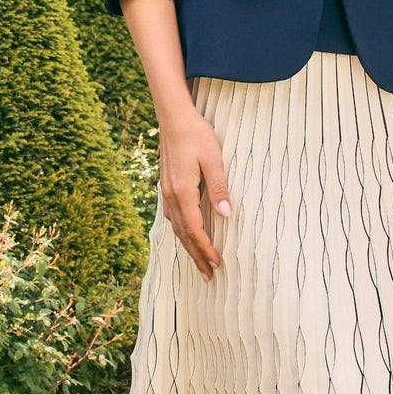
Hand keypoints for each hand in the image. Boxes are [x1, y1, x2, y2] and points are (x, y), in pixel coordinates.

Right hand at [157, 106, 232, 279]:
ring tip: (199, 262)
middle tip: (208, 275)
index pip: (195, 230)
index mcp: (182, 192)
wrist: (174, 118)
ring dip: (188, 246)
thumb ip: (219, 188)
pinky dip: (182, 232)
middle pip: (183, 234)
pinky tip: (187, 235)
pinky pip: (173, 217)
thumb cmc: (196, 135)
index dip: (206, 249)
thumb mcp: (214, 160)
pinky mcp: (167, 186)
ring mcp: (166, 192)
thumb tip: (226, 214)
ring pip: (177, 227)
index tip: (217, 264)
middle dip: (196, 256)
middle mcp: (171, 196)